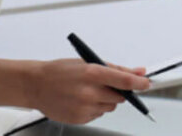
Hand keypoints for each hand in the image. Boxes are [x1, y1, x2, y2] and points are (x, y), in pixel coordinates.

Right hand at [28, 59, 148, 124]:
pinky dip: (95, 108)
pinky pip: (98, 115)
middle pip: (120, 97)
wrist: (35, 85)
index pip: (125, 81)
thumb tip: (139, 72)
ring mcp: (83, 107)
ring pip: (110, 107)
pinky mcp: (79, 118)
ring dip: (106, 100)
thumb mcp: (89, 62)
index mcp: (93, 73)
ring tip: (88, 92)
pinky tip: (81, 101)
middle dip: (118, 91)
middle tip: (104, 85)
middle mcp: (89, 91)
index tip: (147, 84)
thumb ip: (117, 69)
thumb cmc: (61, 71)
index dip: (140, 84)